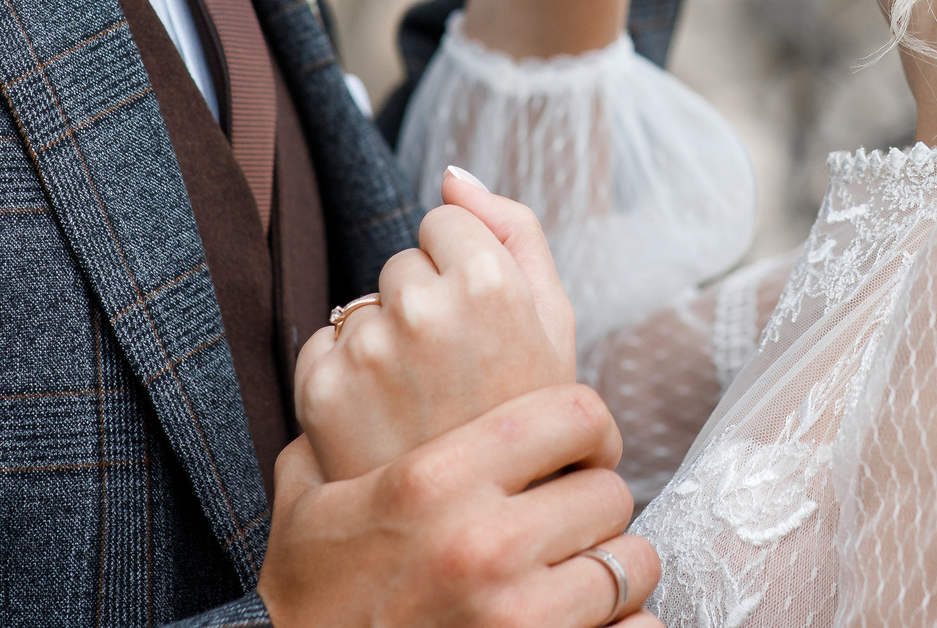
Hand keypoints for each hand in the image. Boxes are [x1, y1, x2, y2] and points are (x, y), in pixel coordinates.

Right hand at [257, 391, 662, 627]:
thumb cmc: (307, 597)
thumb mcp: (309, 498)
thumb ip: (340, 419)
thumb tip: (346, 337)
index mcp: (437, 482)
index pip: (573, 414)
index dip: (588, 427)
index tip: (580, 445)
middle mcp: (482, 544)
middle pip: (609, 492)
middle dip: (596, 502)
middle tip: (572, 515)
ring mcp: (513, 615)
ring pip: (629, 562)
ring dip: (612, 565)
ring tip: (581, 568)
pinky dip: (624, 624)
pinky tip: (592, 620)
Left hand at [297, 170, 574, 481]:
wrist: (478, 527)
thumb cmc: (524, 419)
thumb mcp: (555, 324)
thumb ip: (515, 231)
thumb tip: (453, 175)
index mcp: (489, 283)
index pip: (445, 222)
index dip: (466, 272)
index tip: (482, 326)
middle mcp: (422, 308)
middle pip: (402, 263)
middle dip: (424, 303)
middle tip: (455, 374)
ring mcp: (367, 350)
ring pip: (363, 303)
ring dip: (385, 339)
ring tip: (420, 400)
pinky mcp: (320, 389)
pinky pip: (325, 344)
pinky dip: (347, 373)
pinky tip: (382, 417)